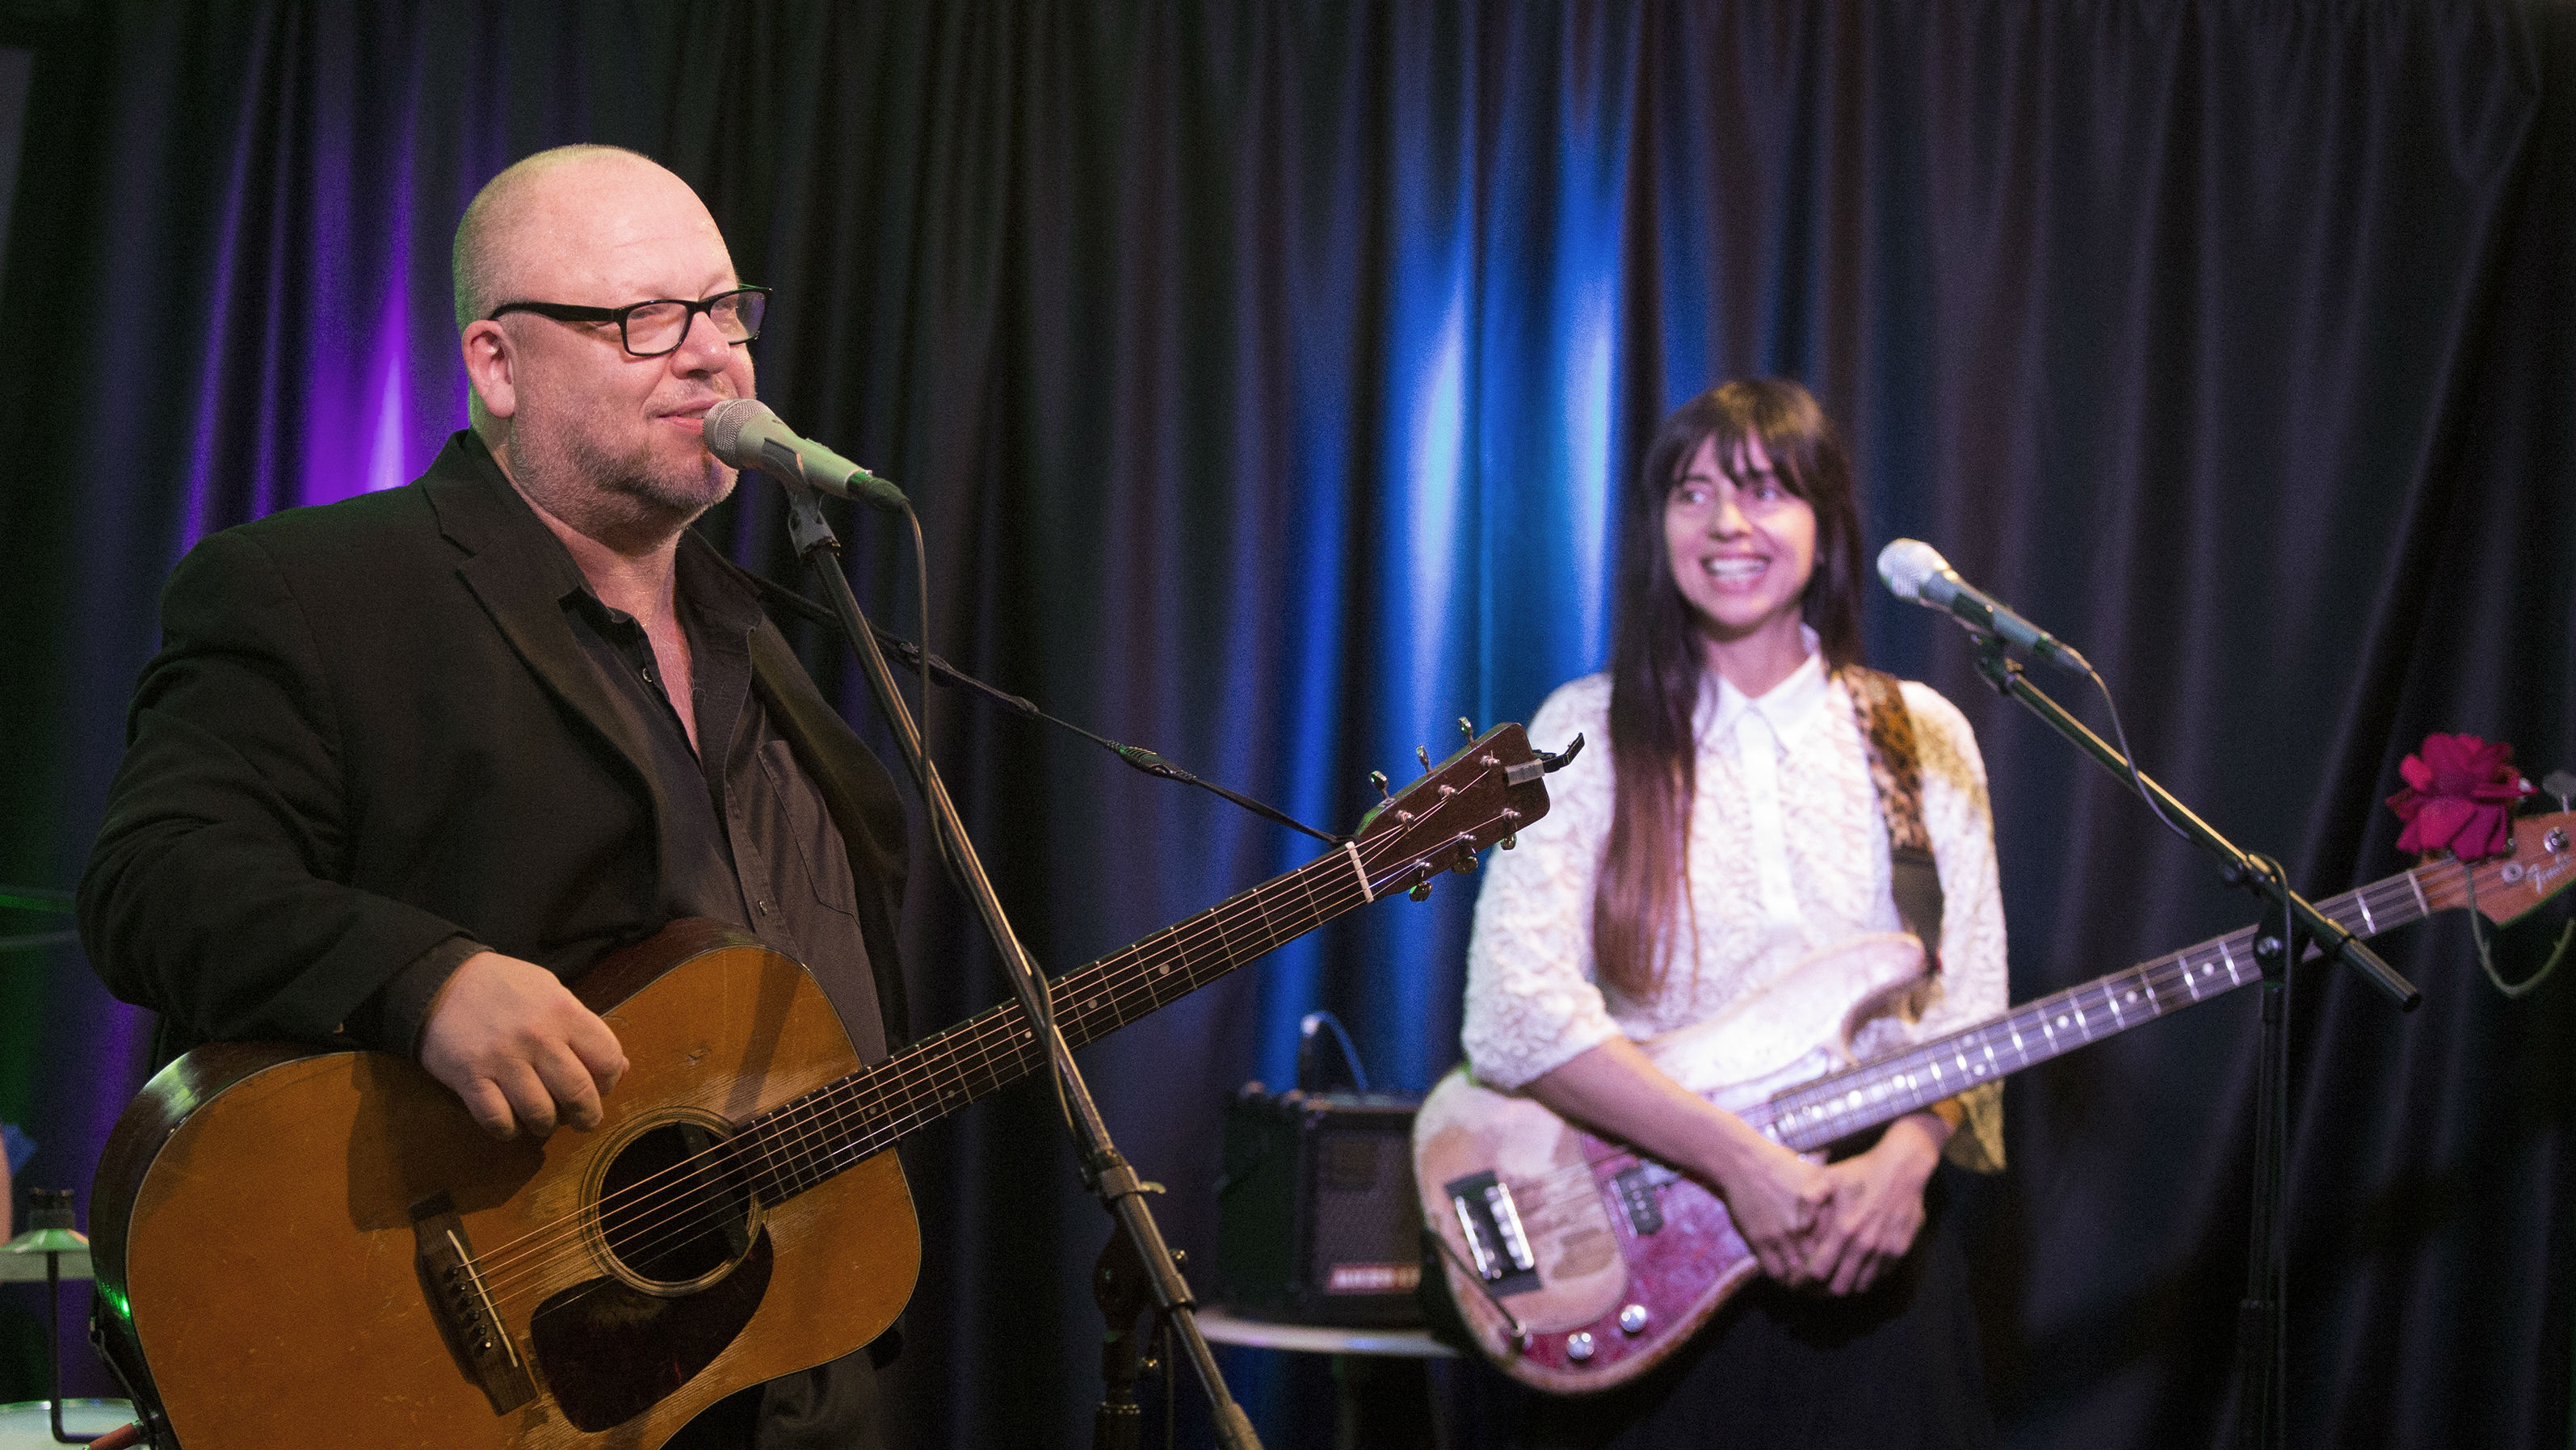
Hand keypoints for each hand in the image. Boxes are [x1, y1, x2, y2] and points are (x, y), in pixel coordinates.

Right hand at [419, 951, 627, 1139]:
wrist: (441, 980)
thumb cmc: (504, 987)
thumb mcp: (553, 993)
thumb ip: (585, 1029)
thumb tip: (619, 1069)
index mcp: (564, 1011)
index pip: (606, 1059)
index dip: (609, 1081)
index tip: (600, 1088)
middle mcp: (538, 1037)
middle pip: (578, 1093)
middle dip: (587, 1116)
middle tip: (582, 1120)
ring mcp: (502, 1059)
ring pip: (540, 1113)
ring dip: (546, 1125)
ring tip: (543, 1120)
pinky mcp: (469, 1078)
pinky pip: (498, 1120)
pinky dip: (509, 1129)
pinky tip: (510, 1120)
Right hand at [1703, 1135, 1837, 1286]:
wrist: (1743, 1162)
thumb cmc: (1780, 1166)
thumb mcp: (1817, 1176)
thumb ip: (1835, 1200)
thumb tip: (1853, 1216)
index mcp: (1825, 1213)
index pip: (1841, 1252)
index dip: (1841, 1267)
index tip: (1839, 1273)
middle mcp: (1806, 1227)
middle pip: (1822, 1268)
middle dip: (1823, 1283)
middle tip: (1823, 1289)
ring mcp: (1783, 1235)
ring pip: (1798, 1276)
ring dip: (1802, 1285)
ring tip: (1804, 1287)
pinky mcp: (1761, 1241)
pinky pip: (1775, 1273)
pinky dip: (1781, 1280)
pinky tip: (1784, 1277)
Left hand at [1797, 1112, 1946, 1294]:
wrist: (1902, 1167)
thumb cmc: (1860, 1171)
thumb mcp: (1827, 1177)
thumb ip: (1808, 1201)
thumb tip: (1799, 1228)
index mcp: (1843, 1229)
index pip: (1818, 1272)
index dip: (1803, 1282)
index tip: (1796, 1282)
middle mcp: (1864, 1245)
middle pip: (1839, 1288)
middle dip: (1822, 1291)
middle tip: (1812, 1287)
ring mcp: (1885, 1250)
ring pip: (1861, 1286)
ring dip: (1846, 1286)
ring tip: (1833, 1280)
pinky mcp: (1899, 1250)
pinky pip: (1880, 1277)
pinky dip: (1866, 1277)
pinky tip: (1856, 1268)